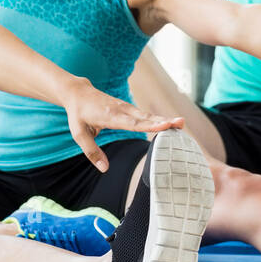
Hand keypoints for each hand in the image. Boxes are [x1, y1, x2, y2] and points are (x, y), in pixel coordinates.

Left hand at [62, 80, 182, 171]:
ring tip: (181, 123)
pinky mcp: (129, 108)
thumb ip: (92, 152)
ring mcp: (126, 107)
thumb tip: (104, 169)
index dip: (149, 125)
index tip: (165, 125)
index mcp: (110, 116)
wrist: (78, 92)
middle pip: (145, 117)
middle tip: (182, 123)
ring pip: (148, 115)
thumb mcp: (79, 134)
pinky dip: (158, 119)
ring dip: (165, 119)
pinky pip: (145, 115)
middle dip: (164, 120)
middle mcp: (121, 110)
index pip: (132, 123)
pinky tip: (170, 123)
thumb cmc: (78, 114)